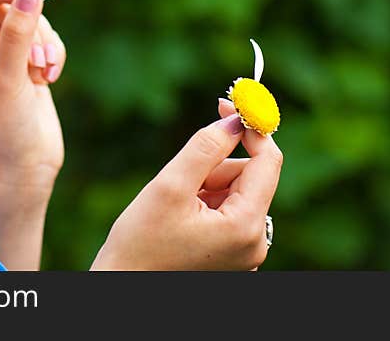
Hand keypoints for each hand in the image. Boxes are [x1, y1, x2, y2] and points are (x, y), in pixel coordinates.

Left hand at [0, 0, 67, 193]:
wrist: (23, 171)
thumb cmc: (3, 130)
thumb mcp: (8, 79)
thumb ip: (18, 33)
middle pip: (10, 7)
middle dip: (31, 27)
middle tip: (36, 60)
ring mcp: (8, 57)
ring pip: (33, 22)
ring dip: (46, 42)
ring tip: (46, 71)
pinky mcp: (31, 66)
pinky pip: (48, 40)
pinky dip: (55, 53)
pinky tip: (51, 78)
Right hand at [91, 99, 282, 269]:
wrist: (121, 287)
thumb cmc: (139, 245)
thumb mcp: (170, 186)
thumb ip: (206, 146)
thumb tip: (235, 119)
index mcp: (246, 226)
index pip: (268, 162)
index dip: (250, 128)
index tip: (226, 103)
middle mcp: (255, 243)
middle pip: (250, 176)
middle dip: (217, 165)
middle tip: (183, 176)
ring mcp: (245, 251)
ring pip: (237, 191)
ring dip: (209, 184)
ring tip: (176, 203)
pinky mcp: (232, 254)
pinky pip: (229, 210)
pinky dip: (207, 201)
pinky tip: (180, 216)